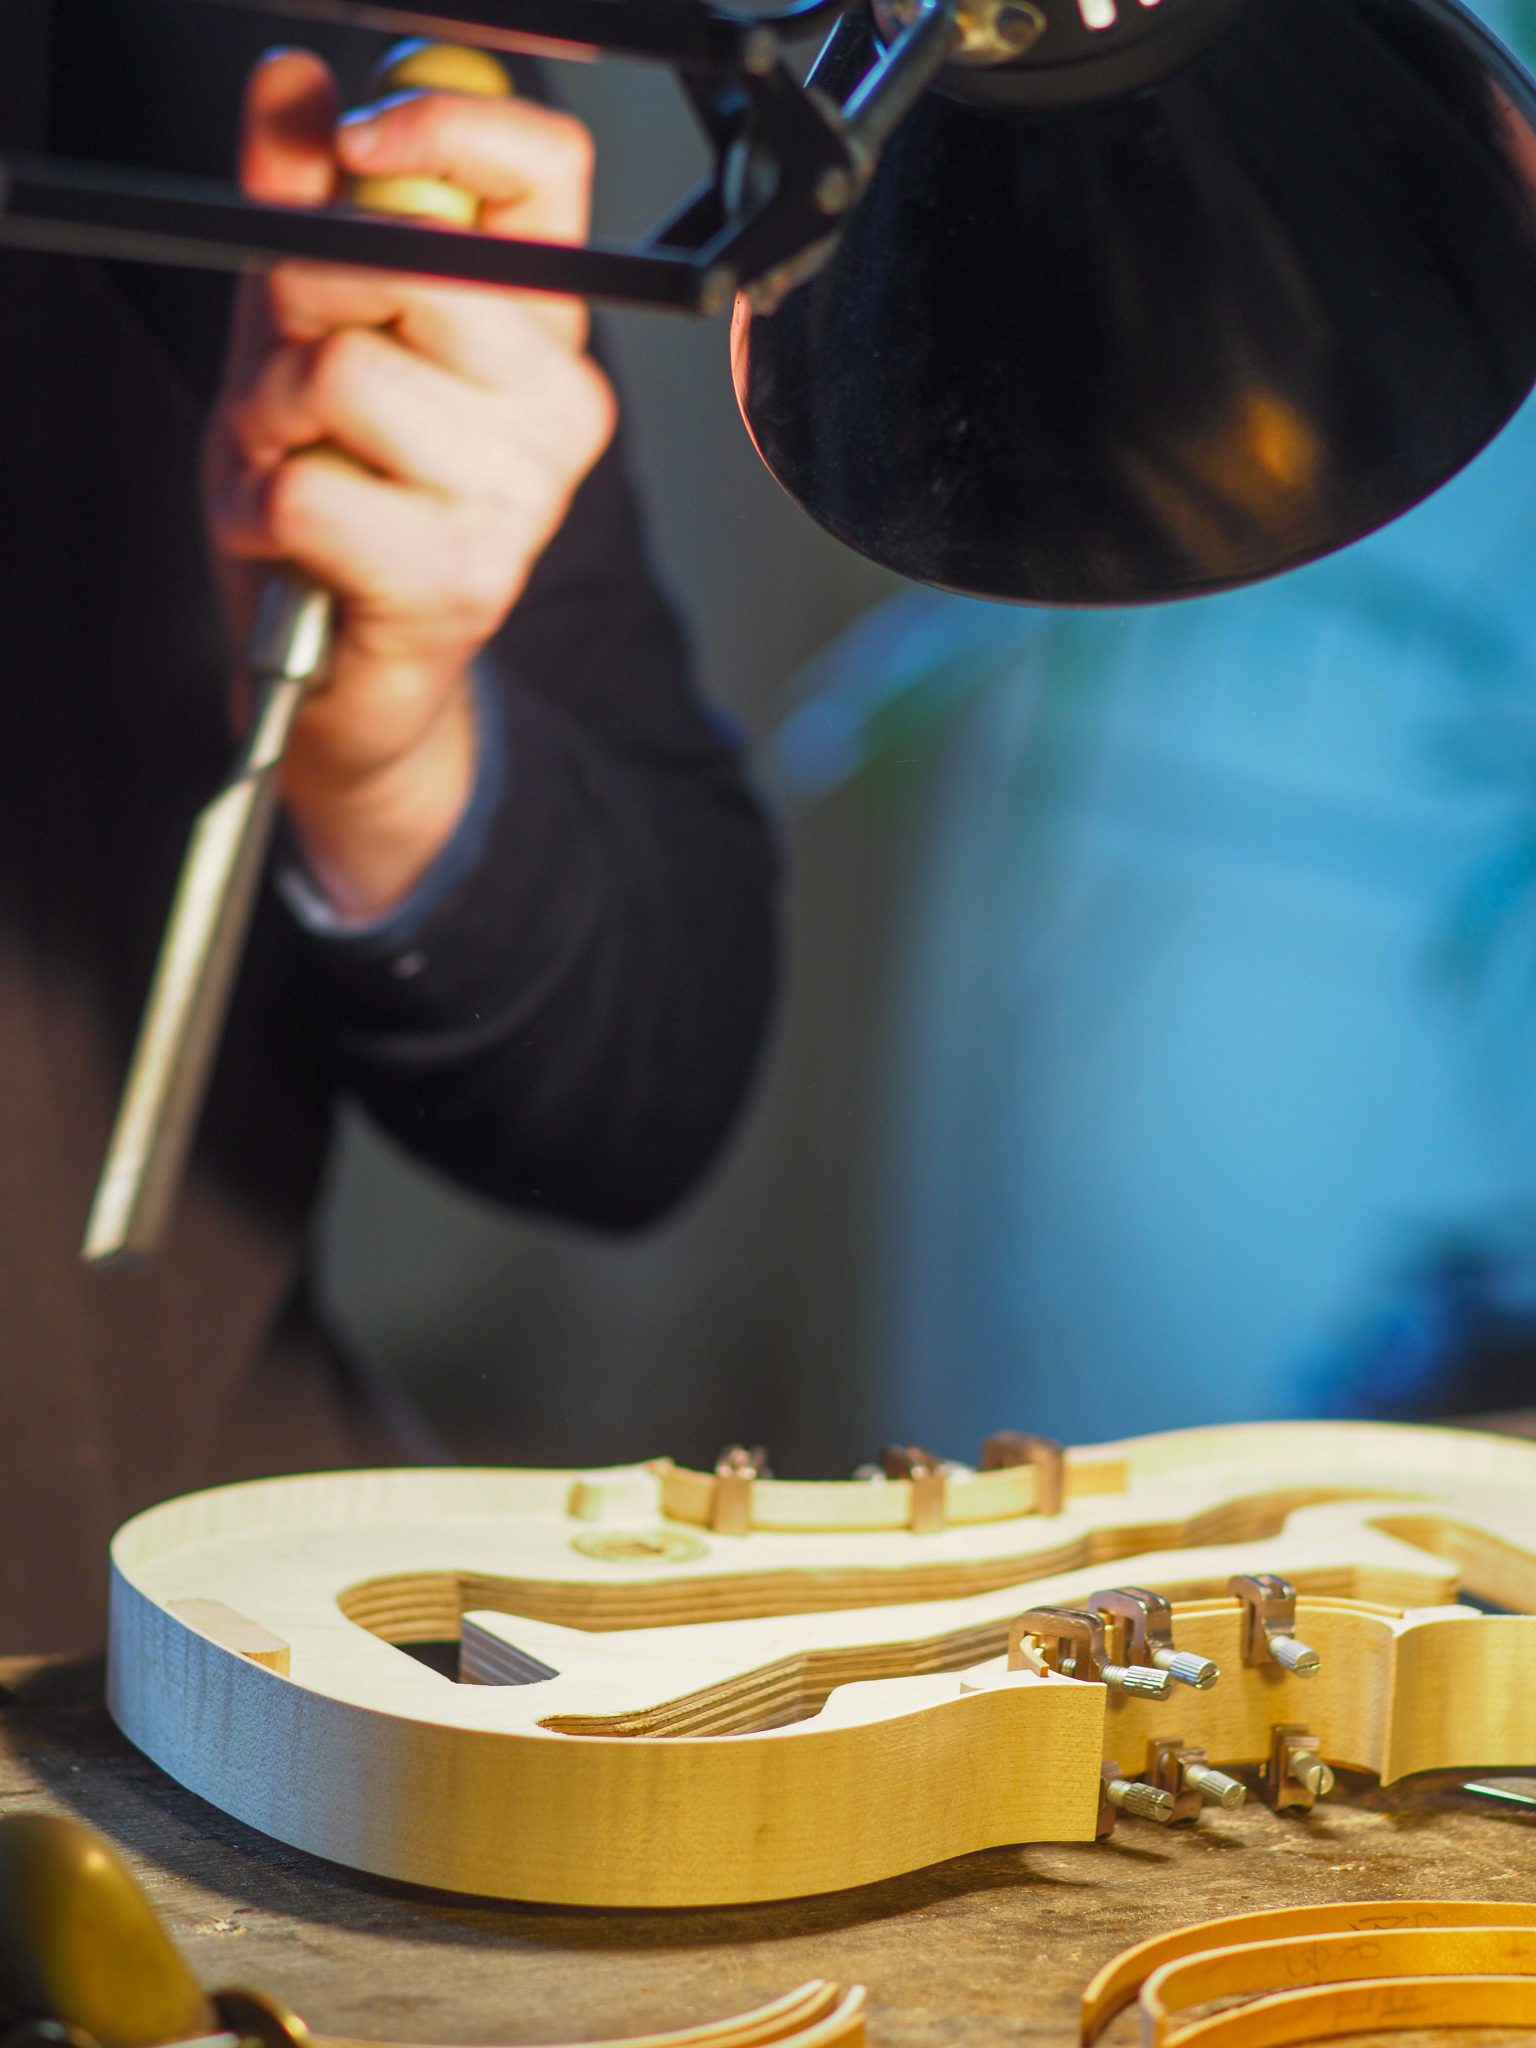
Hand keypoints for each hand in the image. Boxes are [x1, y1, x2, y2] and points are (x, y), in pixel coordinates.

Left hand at [204, 51, 616, 917]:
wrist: (343, 666)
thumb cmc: (336, 496)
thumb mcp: (301, 325)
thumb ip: (300, 204)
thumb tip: (292, 85)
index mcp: (540, 325)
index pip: (544, 169)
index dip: (440, 127)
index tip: (357, 152)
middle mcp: (561, 405)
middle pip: (406, 260)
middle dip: (301, 301)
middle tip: (300, 375)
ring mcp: (523, 497)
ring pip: (343, 369)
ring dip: (270, 415)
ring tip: (296, 463)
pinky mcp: (464, 577)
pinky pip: (306, 484)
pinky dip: (258, 504)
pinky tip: (292, 533)